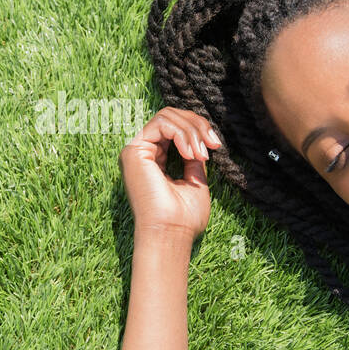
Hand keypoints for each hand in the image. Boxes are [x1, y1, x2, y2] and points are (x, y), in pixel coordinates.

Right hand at [119, 107, 221, 240]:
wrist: (171, 233)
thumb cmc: (183, 217)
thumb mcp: (195, 180)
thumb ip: (193, 158)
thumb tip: (200, 140)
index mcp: (155, 160)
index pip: (175, 127)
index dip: (198, 129)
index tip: (215, 147)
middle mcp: (143, 153)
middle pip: (171, 116)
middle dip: (198, 125)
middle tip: (212, 146)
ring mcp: (136, 150)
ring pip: (167, 116)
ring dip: (192, 131)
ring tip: (201, 155)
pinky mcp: (134, 151)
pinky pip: (161, 123)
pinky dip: (181, 134)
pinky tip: (190, 154)